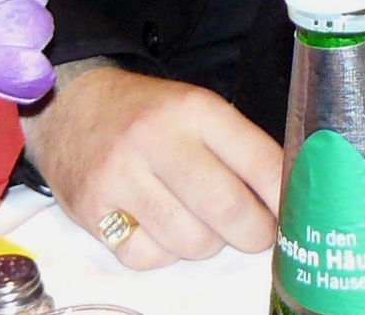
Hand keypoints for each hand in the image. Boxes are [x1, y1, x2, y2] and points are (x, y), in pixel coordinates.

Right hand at [21, 63, 282, 269]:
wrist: (73, 108)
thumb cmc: (149, 116)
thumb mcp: (197, 110)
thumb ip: (238, 148)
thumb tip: (282, 199)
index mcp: (195, 110)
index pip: (259, 161)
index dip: (283, 197)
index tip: (292, 214)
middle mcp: (158, 139)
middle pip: (226, 207)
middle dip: (255, 233)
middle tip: (259, 235)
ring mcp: (121, 175)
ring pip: (190, 240)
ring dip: (207, 245)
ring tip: (204, 227)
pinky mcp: (92, 209)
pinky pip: (147, 256)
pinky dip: (163, 253)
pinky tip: (161, 230)